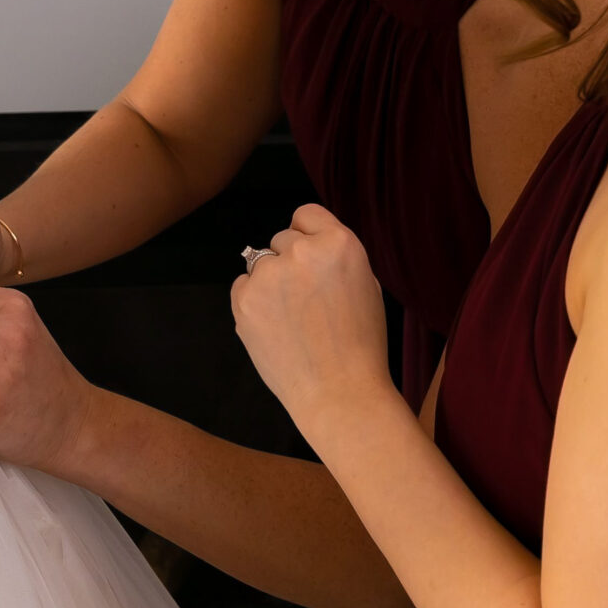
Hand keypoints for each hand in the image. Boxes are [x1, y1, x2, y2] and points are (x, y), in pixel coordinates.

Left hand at [232, 204, 398, 437]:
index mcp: (339, 243)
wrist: (339, 392)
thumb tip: (308, 244)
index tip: (310, 258)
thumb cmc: (360, 344)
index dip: (308, 236)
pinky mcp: (244, 300)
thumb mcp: (365, 285)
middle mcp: (301, 251)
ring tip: (291, 319)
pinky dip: (253, 302)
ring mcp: (268, 275)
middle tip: (306, 300)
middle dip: (290, 263)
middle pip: (281, 239)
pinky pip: (241, 287)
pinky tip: (275, 328)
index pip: (306, 215)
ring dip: (270, 283)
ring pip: (259, 263)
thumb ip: (335, 257)